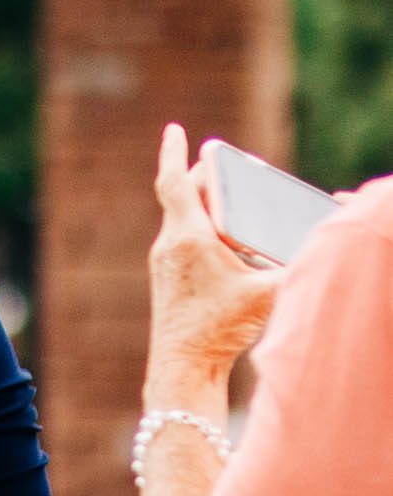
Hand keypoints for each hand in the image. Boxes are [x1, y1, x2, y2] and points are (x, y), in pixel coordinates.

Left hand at [145, 124, 284, 394]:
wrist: (182, 366)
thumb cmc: (219, 328)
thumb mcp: (268, 292)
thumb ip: (299, 264)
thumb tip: (329, 246)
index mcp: (189, 237)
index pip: (175, 182)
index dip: (173, 152)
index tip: (174, 129)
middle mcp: (170, 244)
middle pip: (182, 195)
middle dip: (201, 172)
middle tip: (219, 158)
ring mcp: (165, 262)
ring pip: (182, 217)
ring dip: (204, 200)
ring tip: (229, 193)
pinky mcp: (169, 278)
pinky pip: (184, 239)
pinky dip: (204, 227)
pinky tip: (227, 238)